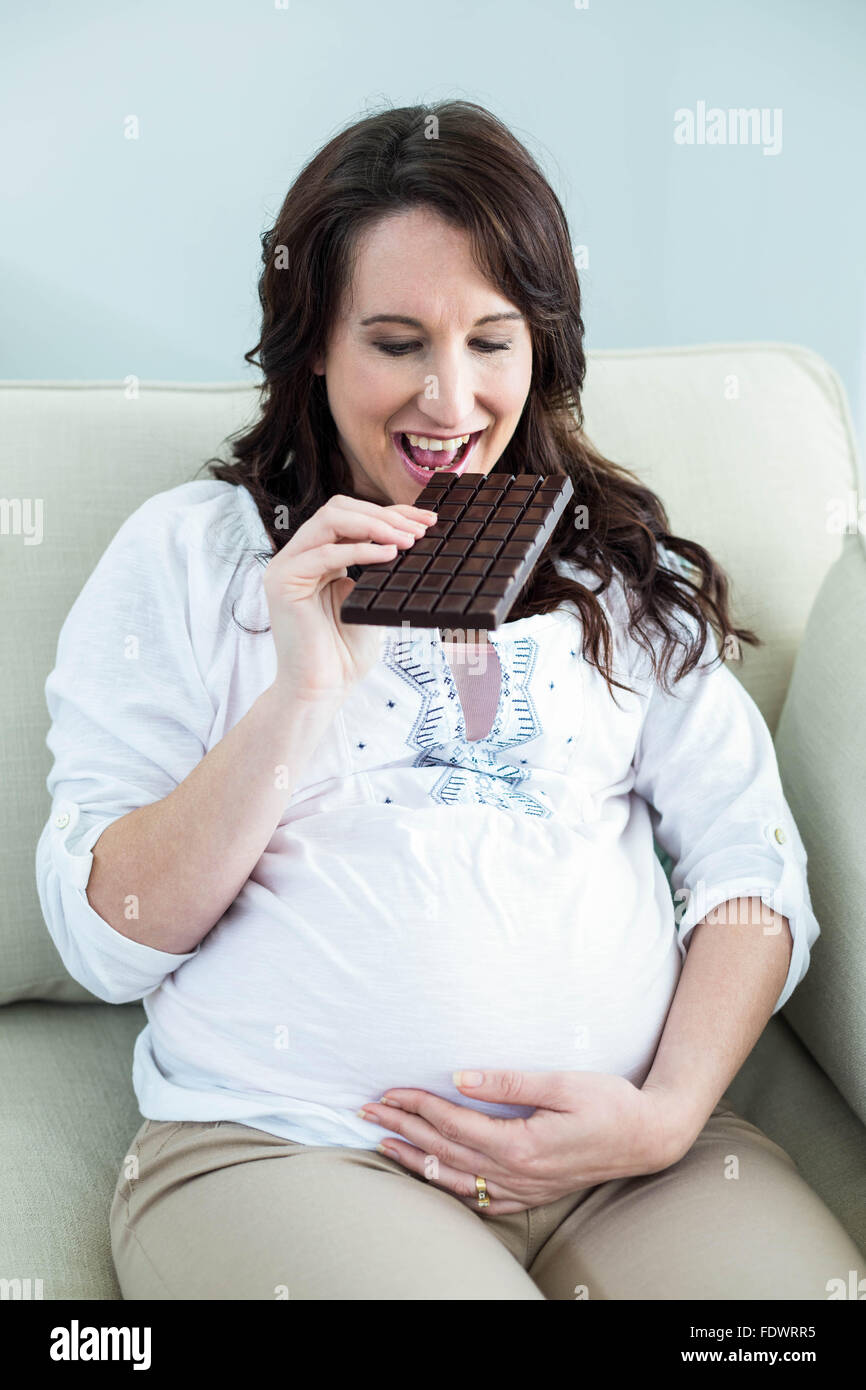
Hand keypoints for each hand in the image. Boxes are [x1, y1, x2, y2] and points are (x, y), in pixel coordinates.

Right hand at [263, 494, 437, 699]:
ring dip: (375, 526)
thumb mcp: (369, 600)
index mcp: (317, 557)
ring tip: (408, 540)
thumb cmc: (344, 653)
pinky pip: (326, 554)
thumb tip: (409, 539)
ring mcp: (287, 566)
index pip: (351, 517)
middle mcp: (299, 555)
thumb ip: (377, 569)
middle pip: (339, 508)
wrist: (321, 689)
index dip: (390, 513)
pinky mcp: (283, 582)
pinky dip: (361, 551)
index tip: (426, 520)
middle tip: (420, 529)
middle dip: (384, 514)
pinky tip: (389, 555)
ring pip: (330, 520)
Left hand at [358, 1070, 681, 1214]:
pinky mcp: (534, 1192)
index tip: (388, 1090)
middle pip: (446, 1150)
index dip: (417, 1105)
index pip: (453, 1123)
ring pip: (457, 1179)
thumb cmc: (610, 1102)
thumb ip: (507, 1082)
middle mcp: (518, 1172)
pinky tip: (435, 1177)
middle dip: (403, 1129)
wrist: (649, 1136)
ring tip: (384, 1142)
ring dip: (417, 1159)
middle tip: (367, 1112)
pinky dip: (452, 1187)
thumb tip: (458, 1076)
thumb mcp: (561, 1083)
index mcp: (521, 1143)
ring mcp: (525, 1187)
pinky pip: (482, 1199)